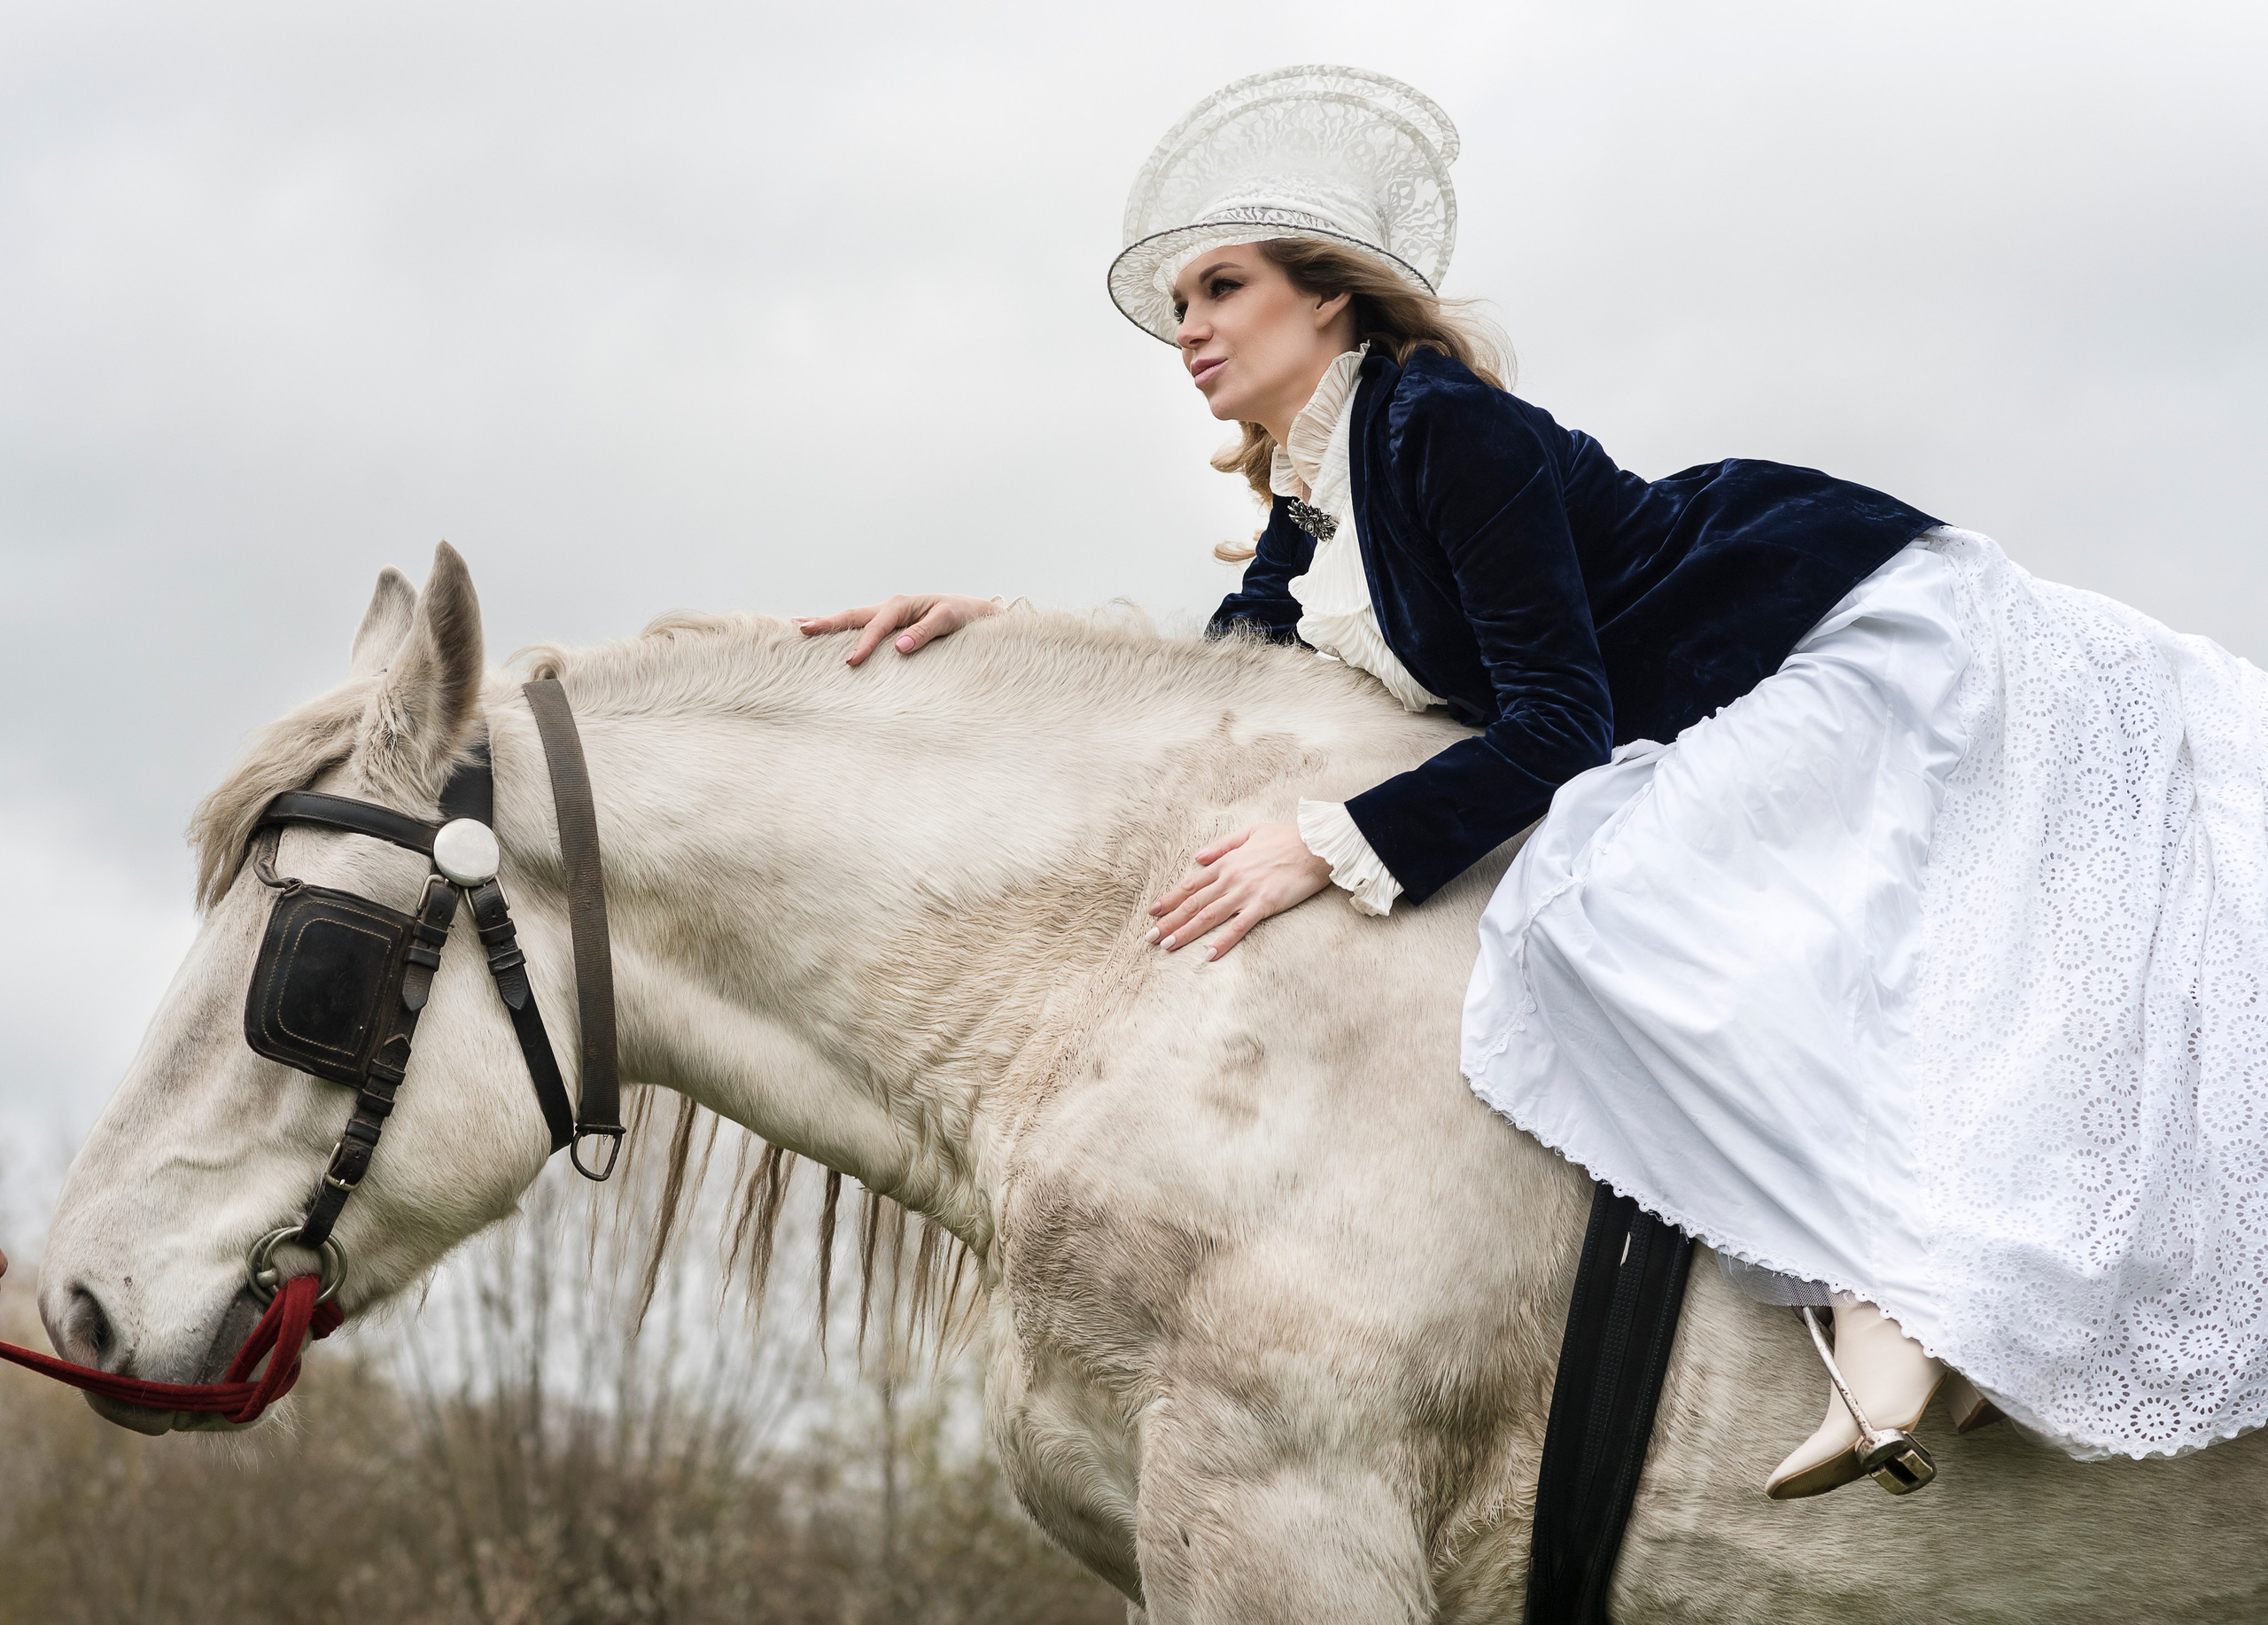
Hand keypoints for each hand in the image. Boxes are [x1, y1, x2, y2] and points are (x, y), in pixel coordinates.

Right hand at [795, 593, 1001, 664]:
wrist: (972, 612)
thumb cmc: (962, 615)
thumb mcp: (949, 621)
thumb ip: (925, 632)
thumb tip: (900, 646)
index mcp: (901, 605)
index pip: (876, 626)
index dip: (863, 644)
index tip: (851, 662)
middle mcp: (889, 607)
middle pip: (852, 616)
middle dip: (827, 623)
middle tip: (802, 630)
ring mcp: (886, 616)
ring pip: (851, 619)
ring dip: (827, 624)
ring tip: (800, 628)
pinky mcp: (888, 625)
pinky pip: (860, 627)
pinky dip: (840, 628)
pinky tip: (824, 633)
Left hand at [1146, 822, 1331, 959]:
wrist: (1315, 845)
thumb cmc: (1286, 838)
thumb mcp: (1250, 832)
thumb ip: (1222, 845)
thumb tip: (1198, 857)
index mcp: (1227, 862)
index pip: (1191, 884)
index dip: (1170, 899)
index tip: (1153, 912)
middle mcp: (1231, 878)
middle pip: (1194, 903)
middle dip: (1170, 921)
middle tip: (1150, 937)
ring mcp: (1246, 892)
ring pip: (1209, 915)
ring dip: (1186, 931)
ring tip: (1167, 946)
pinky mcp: (1264, 905)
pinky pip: (1239, 926)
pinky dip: (1222, 941)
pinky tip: (1208, 954)